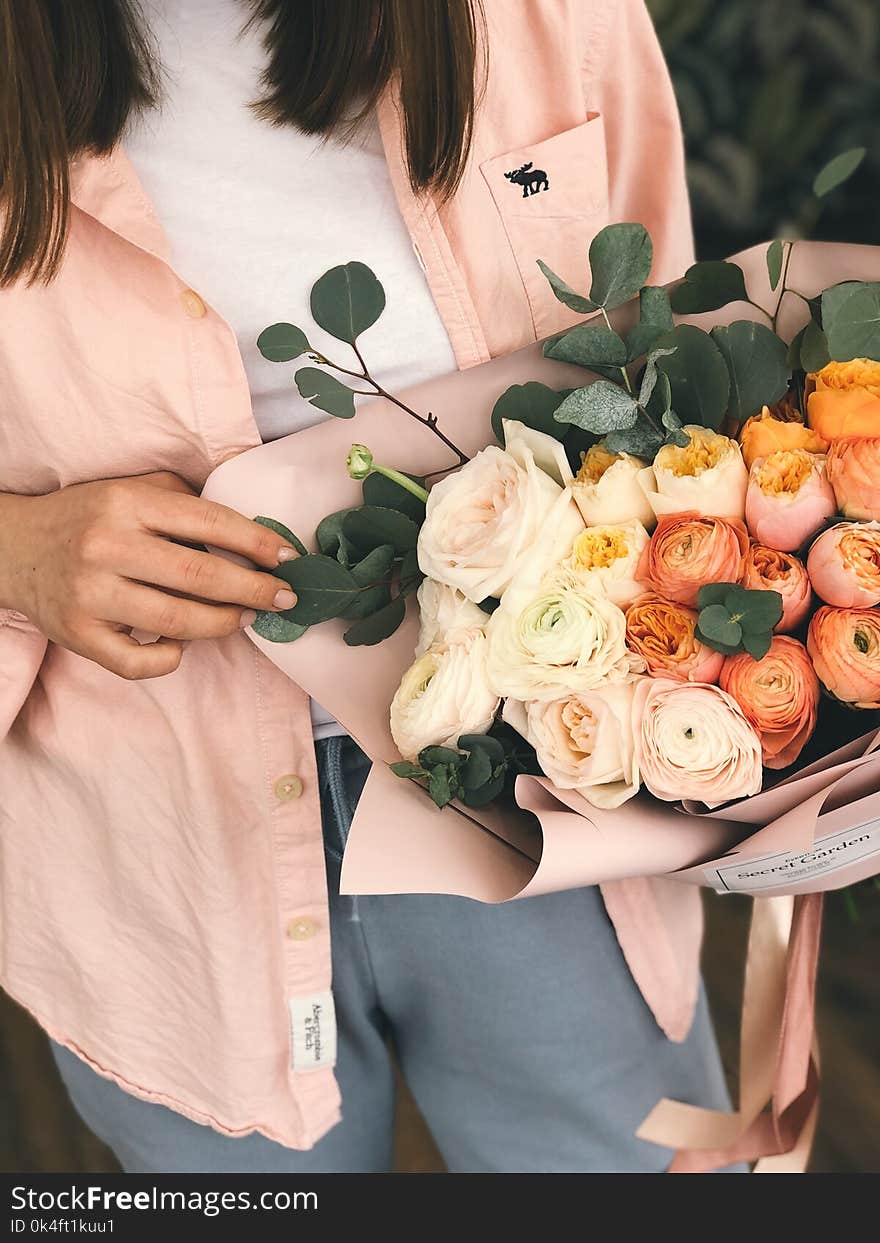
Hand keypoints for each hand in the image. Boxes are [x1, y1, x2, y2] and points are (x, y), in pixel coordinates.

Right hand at [6, 471, 298, 678]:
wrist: (12, 548)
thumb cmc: (88, 518)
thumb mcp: (131, 489)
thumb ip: (184, 500)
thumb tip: (250, 530)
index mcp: (126, 503)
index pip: (208, 521)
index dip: (256, 543)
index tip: (288, 558)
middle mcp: (107, 546)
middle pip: (200, 575)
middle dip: (254, 590)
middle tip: (284, 598)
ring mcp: (90, 594)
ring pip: (177, 621)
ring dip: (223, 624)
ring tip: (244, 618)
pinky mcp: (78, 635)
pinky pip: (139, 662)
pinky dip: (170, 658)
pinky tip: (181, 644)